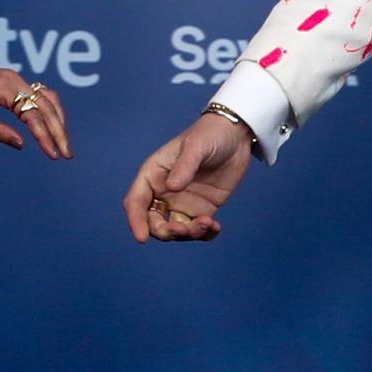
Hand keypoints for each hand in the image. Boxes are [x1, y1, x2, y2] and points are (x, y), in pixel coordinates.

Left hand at [0, 40, 70, 157]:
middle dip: (58, 130)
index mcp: (1, 87)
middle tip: (67, 154)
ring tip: (63, 143)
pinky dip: (49, 110)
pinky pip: (38, 94)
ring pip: (47, 98)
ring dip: (57, 120)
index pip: (32, 114)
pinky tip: (53, 125)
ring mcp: (14, 77)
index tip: (54, 155)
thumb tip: (22, 144)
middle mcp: (13, 78)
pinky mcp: (13, 80)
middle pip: (46, 105)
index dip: (44, 136)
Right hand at [124, 112, 253, 242]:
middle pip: (154, 222)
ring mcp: (183, 202)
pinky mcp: (202, 208)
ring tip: (208, 223)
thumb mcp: (196, 146)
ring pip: (176, 229)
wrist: (236, 134)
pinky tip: (215, 227)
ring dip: (188, 234)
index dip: (135, 221)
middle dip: (165, 232)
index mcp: (153, 175)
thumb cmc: (210, 133)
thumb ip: (184, 166)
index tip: (142, 238)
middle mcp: (164, 192)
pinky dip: (204, 234)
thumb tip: (172, 187)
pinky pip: (197, 229)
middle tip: (182, 230)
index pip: (136, 202)